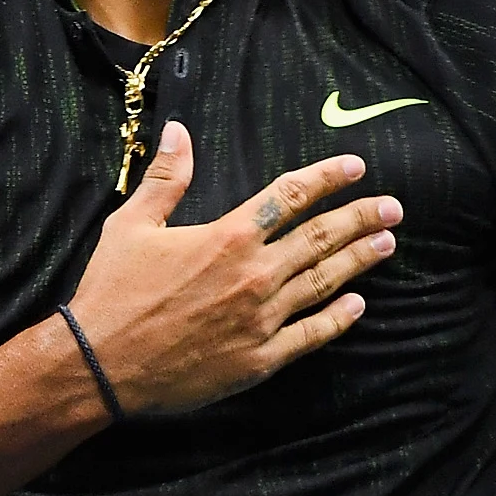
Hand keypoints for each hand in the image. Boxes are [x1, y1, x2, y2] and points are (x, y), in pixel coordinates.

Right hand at [65, 122, 399, 415]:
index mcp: (227, 238)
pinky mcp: (258, 359)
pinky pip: (310, 335)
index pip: (289, 197)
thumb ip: (166, 178)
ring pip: (323, 282)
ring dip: (358, 261)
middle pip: (320, 238)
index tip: (356, 168)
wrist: (100, 365)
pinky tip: (356, 306)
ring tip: (387, 244)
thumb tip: (179, 130)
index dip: (327, 178)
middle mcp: (253, 275)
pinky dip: (337, 319)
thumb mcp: (131, 225)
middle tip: (394, 207)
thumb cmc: (112, 292)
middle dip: (361, 218)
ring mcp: (261, 319)